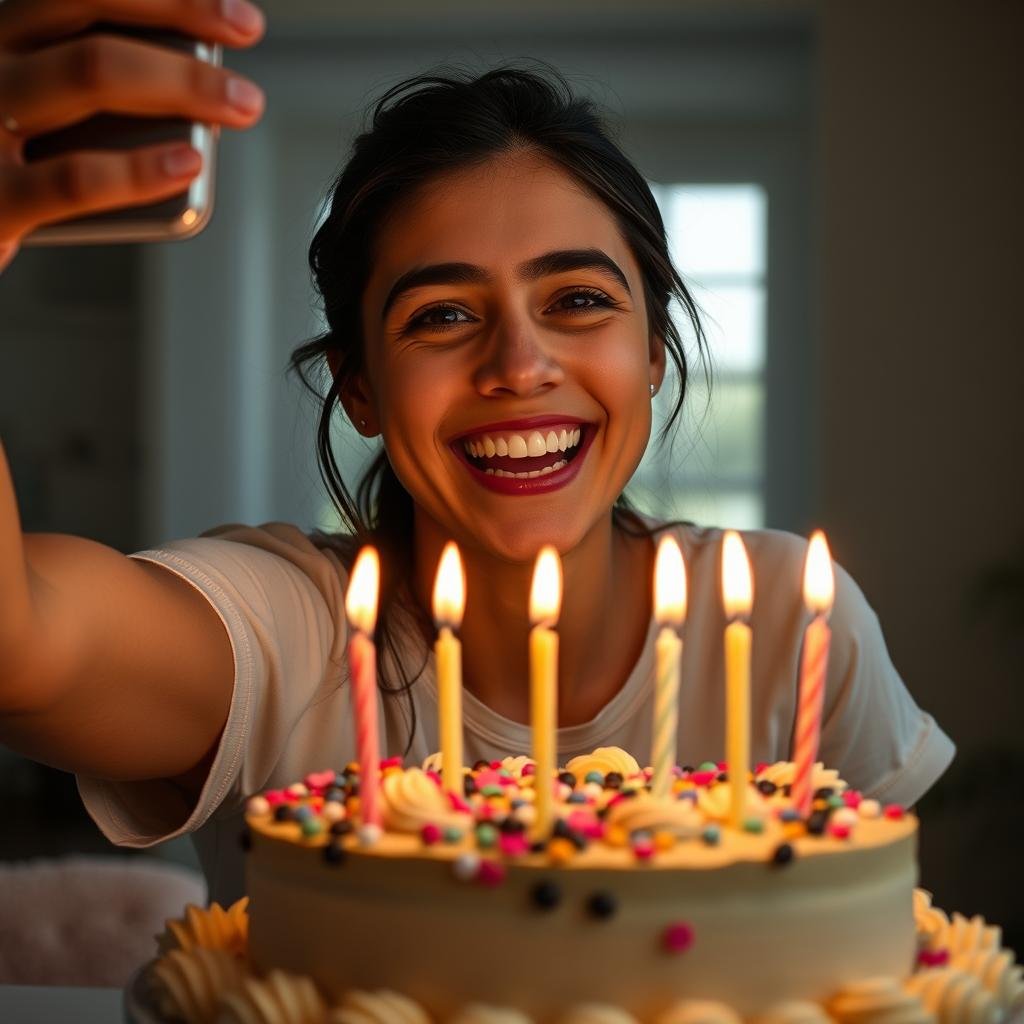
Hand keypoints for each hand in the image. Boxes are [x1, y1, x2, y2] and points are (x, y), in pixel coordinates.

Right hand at [0, 0, 266, 271]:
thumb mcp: (39, 109)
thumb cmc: (7, 169)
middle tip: (246, 36)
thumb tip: (195, 78)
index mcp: (3, 34)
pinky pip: (74, 178)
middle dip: (181, 15)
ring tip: (241, 105)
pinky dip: (139, 170)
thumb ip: (91, 84)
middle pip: (89, 10)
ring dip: (183, 83)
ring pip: (89, 73)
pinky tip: (188, 163)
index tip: (237, 16)